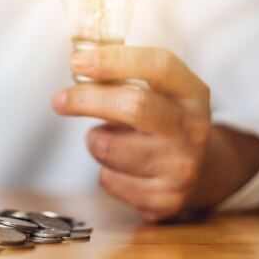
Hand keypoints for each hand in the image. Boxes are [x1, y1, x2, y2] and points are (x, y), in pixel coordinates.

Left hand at [52, 46, 211, 220]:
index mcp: (191, 92)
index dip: (114, 60)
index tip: (77, 62)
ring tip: (109, 138)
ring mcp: (181, 166)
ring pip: (110, 147)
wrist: (199, 173)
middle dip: (87, 100)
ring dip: (95, 140)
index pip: (158, 66)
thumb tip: (79, 66)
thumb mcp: (158, 92)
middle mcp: (192, 128)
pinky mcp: (165, 198)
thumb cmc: (161, 121)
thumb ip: (123, 77)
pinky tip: (121, 167)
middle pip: (135, 106)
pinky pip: (109, 180)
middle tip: (59, 100)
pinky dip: (104, 170)